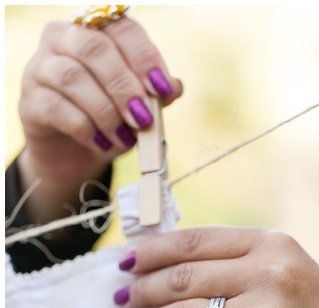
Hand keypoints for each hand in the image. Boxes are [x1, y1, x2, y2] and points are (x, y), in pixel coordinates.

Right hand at [17, 16, 182, 220]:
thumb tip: (175, 86)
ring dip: (106, 112)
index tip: (162, 88)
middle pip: (92, 48)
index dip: (143, 56)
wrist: (76, 154)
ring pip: (71, 76)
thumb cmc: (112, 120)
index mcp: (95, 31)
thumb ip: (156, 94)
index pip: (120, 27)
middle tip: (144, 118)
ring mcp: (40, 68)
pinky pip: (56, 107)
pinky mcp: (29, 102)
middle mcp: (62, 40)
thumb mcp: (139, 106)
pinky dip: (86, 129)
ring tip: (126, 138)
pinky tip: (103, 144)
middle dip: (124, 86)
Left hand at [117, 227, 318, 307]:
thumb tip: (173, 268)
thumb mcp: (291, 271)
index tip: (128, 263)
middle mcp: (268, 273)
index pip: (195, 241)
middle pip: (182, 277)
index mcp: (273, 244)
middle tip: (127, 302)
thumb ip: (242, 263)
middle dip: (143, 290)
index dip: (152, 252)